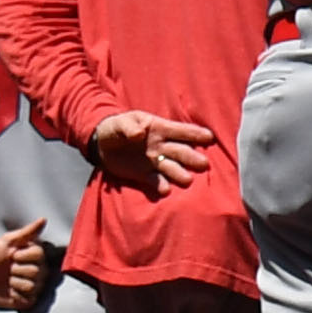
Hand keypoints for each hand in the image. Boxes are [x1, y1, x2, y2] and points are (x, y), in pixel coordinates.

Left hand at [0, 223, 62, 312]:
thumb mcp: (7, 240)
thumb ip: (27, 232)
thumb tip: (44, 219)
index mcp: (38, 256)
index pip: (38, 255)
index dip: (20, 256)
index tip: (12, 255)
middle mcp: (41, 271)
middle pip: (34, 272)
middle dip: (15, 270)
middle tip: (9, 269)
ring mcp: (36, 287)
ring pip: (30, 286)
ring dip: (14, 283)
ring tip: (9, 280)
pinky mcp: (29, 300)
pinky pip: (26, 299)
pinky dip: (14, 295)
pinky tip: (10, 290)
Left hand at [88, 110, 217, 192]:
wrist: (102, 144)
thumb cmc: (116, 127)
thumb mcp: (120, 122)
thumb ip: (129, 127)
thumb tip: (139, 134)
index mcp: (159, 129)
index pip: (180, 131)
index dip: (195, 133)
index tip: (209, 137)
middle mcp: (161, 146)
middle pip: (181, 152)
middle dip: (192, 157)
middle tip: (204, 164)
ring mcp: (154, 161)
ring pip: (171, 167)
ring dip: (179, 173)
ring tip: (187, 180)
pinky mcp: (144, 175)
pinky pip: (155, 180)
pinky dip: (161, 185)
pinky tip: (165, 190)